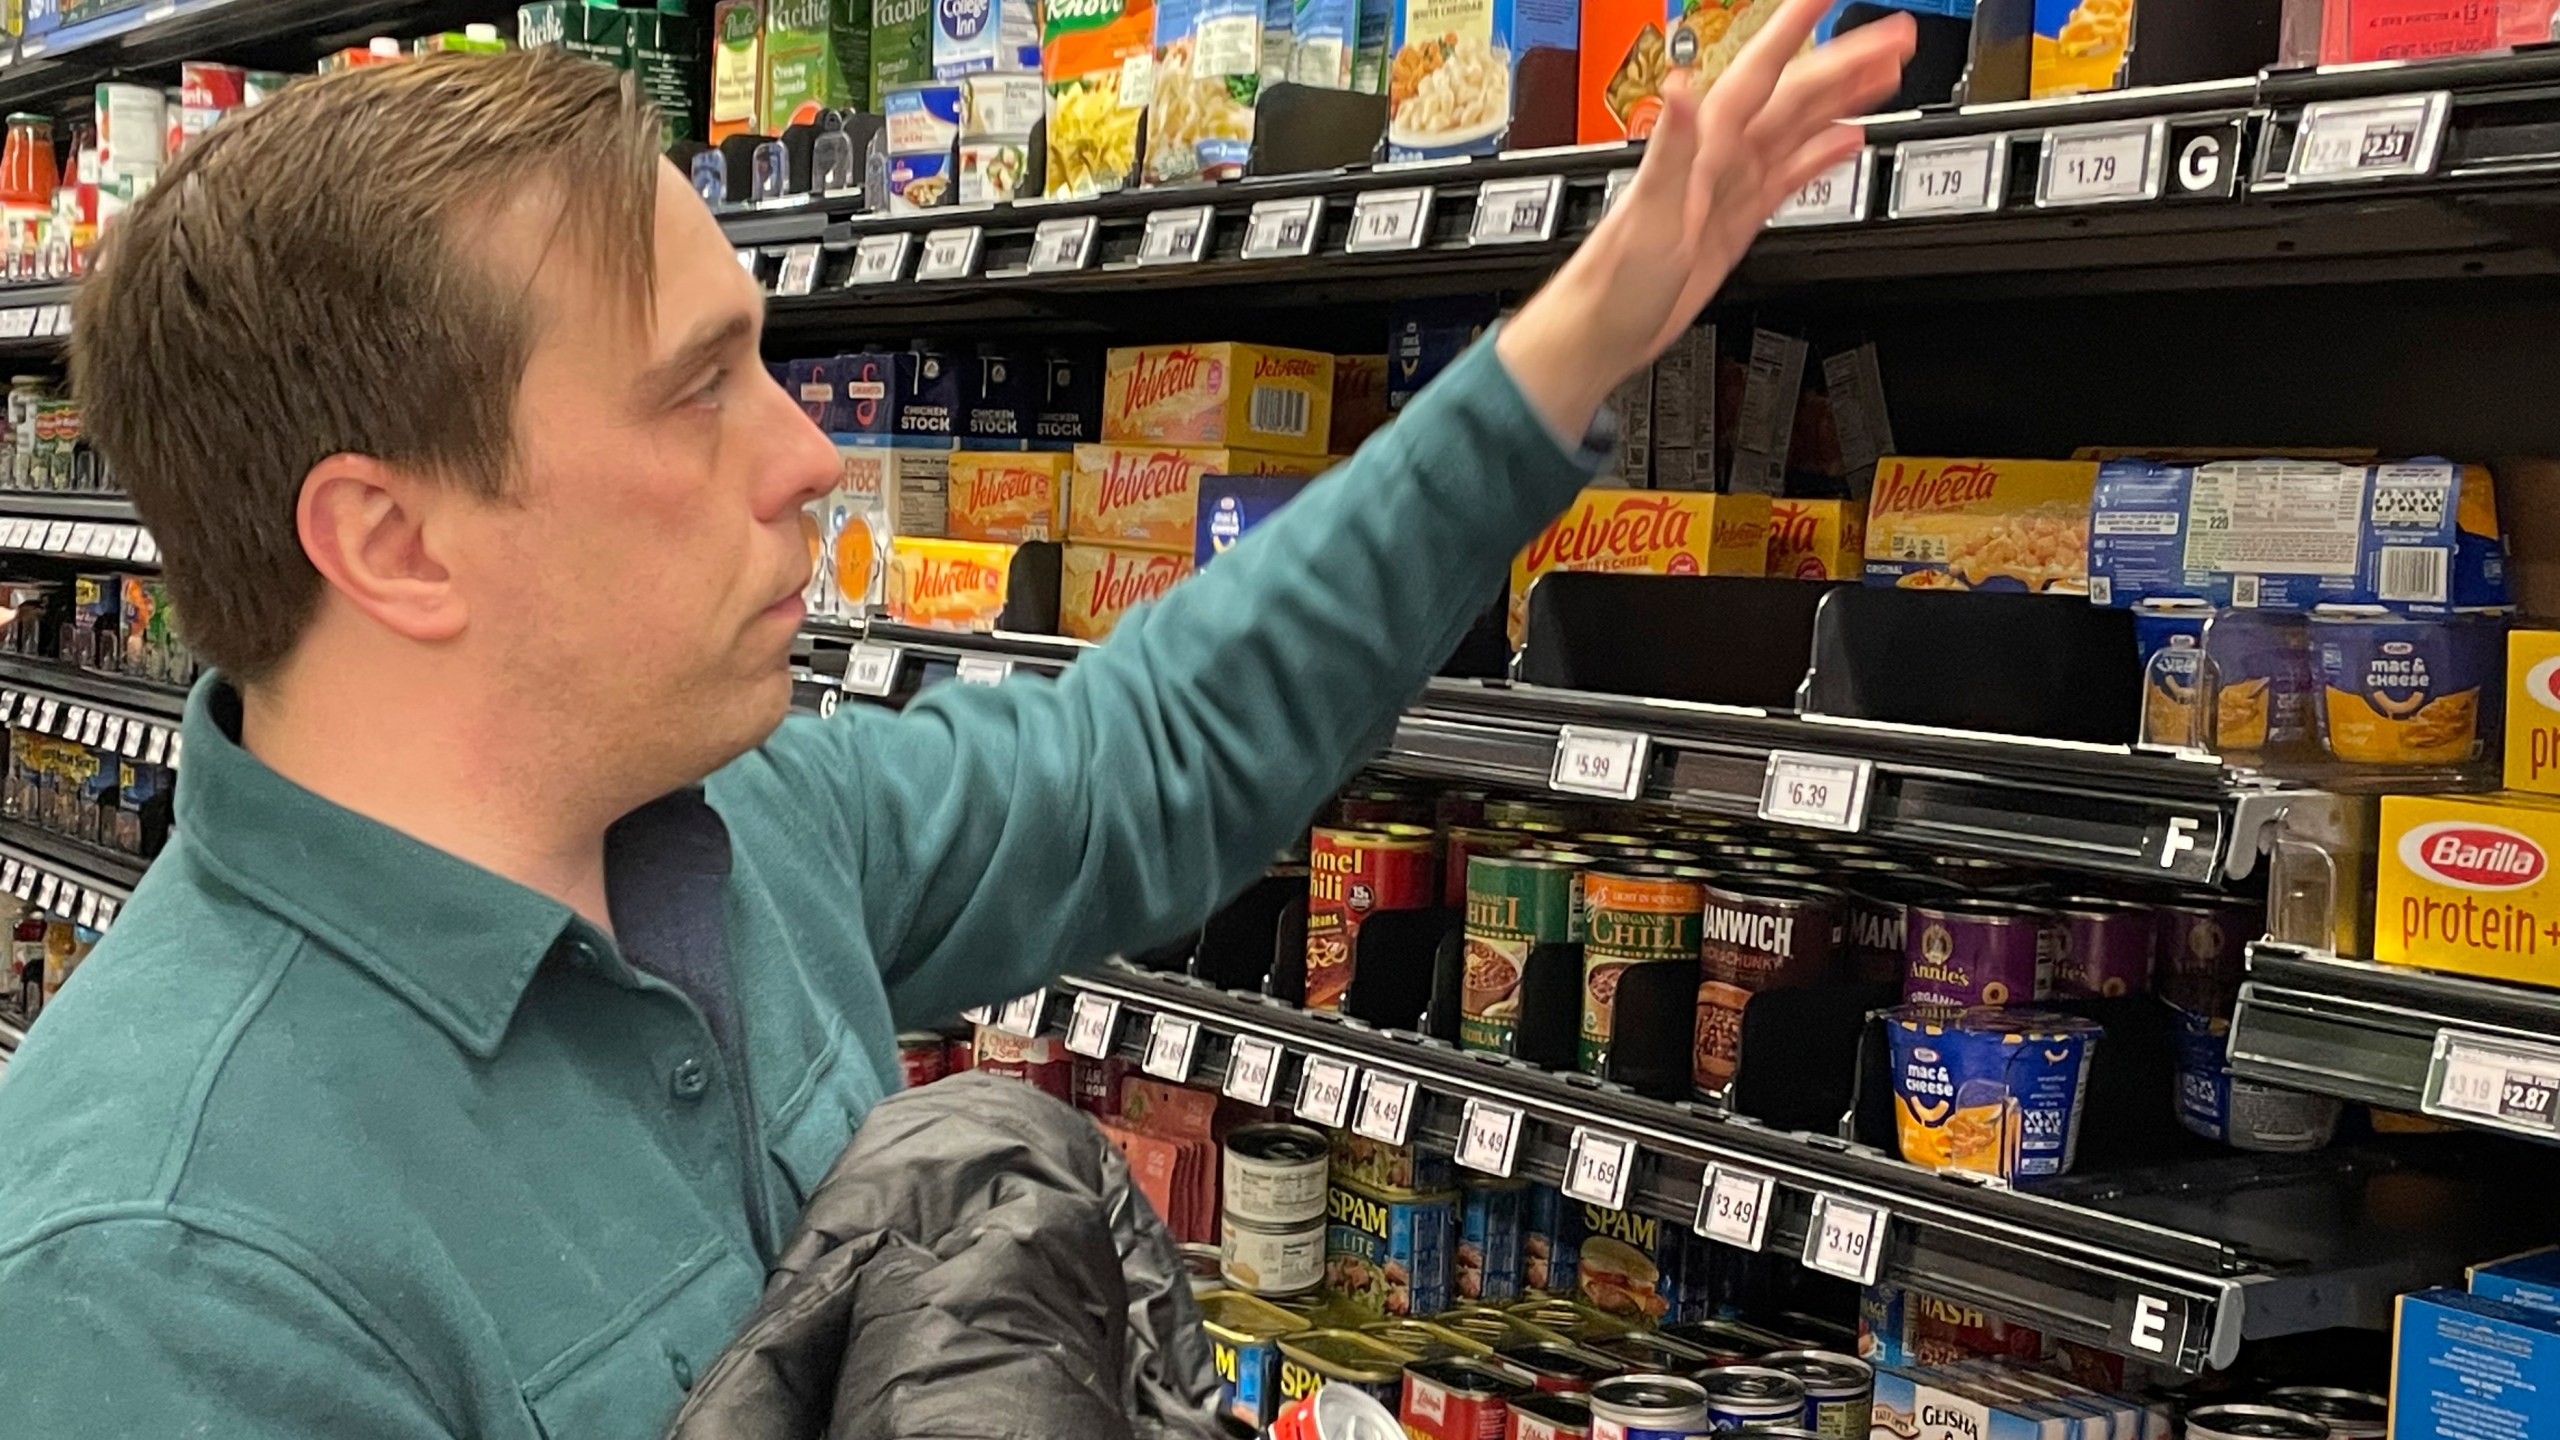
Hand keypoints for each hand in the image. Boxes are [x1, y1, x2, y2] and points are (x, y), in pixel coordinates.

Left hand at [1498, 0, 1914, 439]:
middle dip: (1847, 61)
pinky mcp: (1738, 219)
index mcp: (1703, 146)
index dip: (1793, 28)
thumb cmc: (1615, 278)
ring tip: (1888, 72)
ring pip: (1799, 127)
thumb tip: (1681, 90)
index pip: (1759, 71)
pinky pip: (1789, 174)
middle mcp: (1719, 156)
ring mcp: (1731, 186)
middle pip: (1796, 94)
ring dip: (1843, 98)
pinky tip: (1848, 139)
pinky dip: (1822, 154)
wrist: (1604, 330)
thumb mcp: (1648, 212)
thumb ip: (1669, 146)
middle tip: (1897, 36)